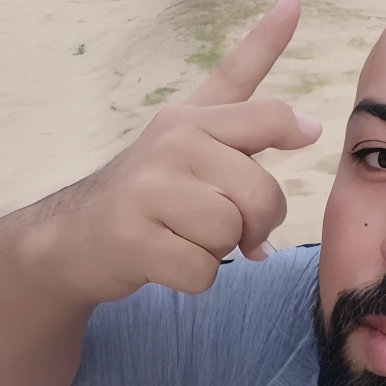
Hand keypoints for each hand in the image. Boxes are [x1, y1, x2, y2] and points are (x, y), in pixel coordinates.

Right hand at [33, 0, 318, 303]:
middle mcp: (171, 143)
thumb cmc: (147, 191)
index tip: (314, 131)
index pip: (257, 108)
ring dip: (219, 250)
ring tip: (186, 236)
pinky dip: (195, 277)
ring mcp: (149, 189)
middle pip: (261, 192)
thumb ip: (245, 126)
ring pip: (232, 233)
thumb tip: (313, 126)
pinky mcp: (134, 238)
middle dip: (256, 221)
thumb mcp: (186, 141)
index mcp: (189, 119)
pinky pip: (204, 270)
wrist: (71, 238)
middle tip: (230, 226)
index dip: (290, 122)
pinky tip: (168, 260)